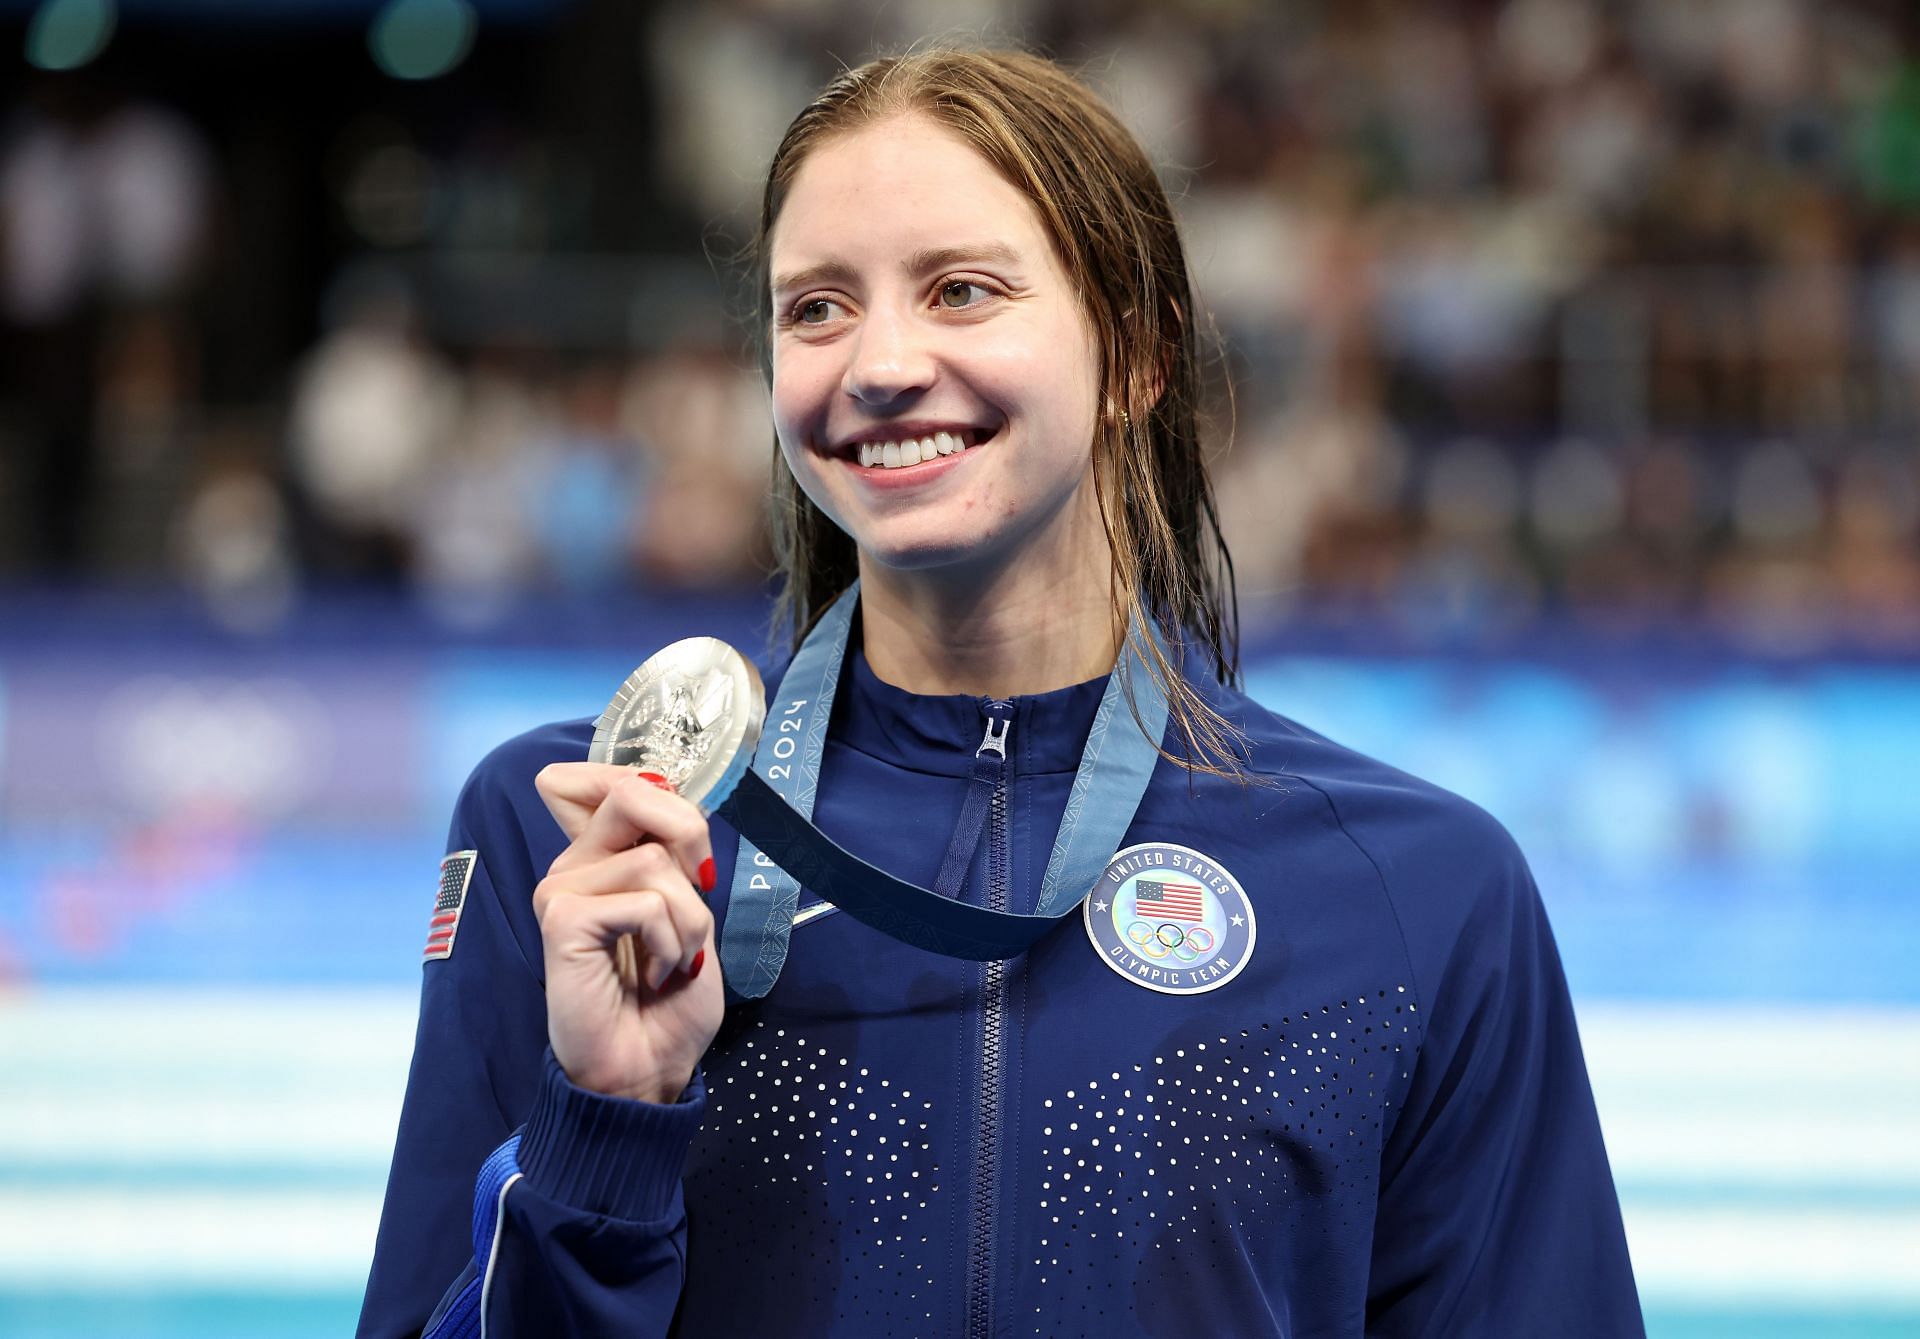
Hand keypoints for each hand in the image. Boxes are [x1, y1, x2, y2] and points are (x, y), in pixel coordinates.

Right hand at [532, 763, 724, 1104]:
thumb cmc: (669, 999)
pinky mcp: (562, 920)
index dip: (656, 786)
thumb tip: (662, 783)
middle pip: (633, 791)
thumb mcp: (688, 909)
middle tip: (698, 891)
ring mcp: (561, 891)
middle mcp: (572, 867)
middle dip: (690, 835)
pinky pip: (645, 902)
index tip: (688, 851)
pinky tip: (655, 974)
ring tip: (672, 960)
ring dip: (690, 918)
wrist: (647, 1069)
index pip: (601, 778)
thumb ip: (670, 850)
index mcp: (598, 859)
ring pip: (655, 860)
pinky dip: (672, 941)